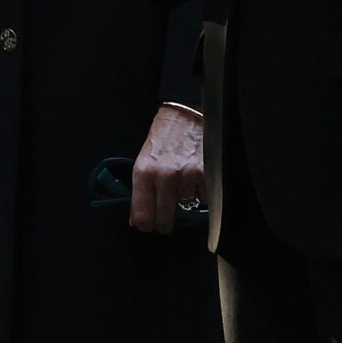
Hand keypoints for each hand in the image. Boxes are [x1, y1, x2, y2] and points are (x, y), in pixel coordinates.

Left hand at [130, 104, 204, 233]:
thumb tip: (136, 220)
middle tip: (165, 219)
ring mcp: (186, 176)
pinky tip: (194, 182)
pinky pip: (203, 200)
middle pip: (164, 220)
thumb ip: (139, 192)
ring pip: (186, 209)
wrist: (183, 116)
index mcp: (144, 172)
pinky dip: (200, 196)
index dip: (145, 225)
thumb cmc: (161, 140)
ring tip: (181, 187)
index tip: (148, 226)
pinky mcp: (206, 174)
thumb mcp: (142, 162)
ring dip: (184, 204)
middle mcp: (164, 176)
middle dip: (164, 223)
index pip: (142, 215)